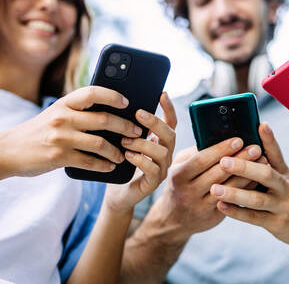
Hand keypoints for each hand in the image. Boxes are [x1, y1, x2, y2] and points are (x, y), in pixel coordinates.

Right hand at [0, 86, 141, 176]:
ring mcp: (61, 138)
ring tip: (124, 154)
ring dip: (117, 151)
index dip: (113, 96)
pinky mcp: (59, 157)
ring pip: (101, 143)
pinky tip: (110, 166)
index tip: (127, 102)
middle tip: (136, 132)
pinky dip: (104, 165)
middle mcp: (63, 117)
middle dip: (125, 127)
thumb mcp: (56, 112)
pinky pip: (89, 162)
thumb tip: (113, 111)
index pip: (93, 92)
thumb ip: (78, 111)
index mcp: (64, 102)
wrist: (8, 150)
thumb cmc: (39, 130)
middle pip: (104, 119)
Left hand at [103, 92, 176, 211]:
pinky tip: (127, 156)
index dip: (169, 108)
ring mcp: (162, 169)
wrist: (117, 195)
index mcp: (160, 142)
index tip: (162, 93)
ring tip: (125, 140)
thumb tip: (122, 105)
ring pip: (162, 152)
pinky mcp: (153, 183)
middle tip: (138, 114)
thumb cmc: (120, 165)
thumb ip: (129, 128)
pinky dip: (140, 160)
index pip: (171, 122)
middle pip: (170, 134)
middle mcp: (165, 154)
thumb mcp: (124, 142)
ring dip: (142, 143)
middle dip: (155, 122)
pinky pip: (153, 169)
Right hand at [148, 137, 262, 241]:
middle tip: (256, 148)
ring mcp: (201, 206)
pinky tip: (258, 179)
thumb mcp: (179, 166)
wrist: (174, 218)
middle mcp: (188, 192)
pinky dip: (246, 189)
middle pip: (218, 173)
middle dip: (239, 160)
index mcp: (179, 175)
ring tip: (262, 161)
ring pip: (229, 189)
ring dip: (247, 175)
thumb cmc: (180, 184)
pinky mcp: (213, 217)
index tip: (238, 140)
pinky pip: (234, 202)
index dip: (221, 149)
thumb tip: (218, 135)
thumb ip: (195, 153)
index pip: (202, 160)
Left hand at [209, 123, 288, 249]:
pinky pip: (254, 218)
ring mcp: (282, 206)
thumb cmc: (287, 195)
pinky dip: (237, 212)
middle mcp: (285, 186)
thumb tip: (254, 134)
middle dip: (244, 168)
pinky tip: (221, 207)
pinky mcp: (276, 224)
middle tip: (223, 161)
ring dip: (235, 193)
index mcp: (284, 172)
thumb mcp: (283, 176)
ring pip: (257, 199)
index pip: (276, 153)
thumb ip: (268, 160)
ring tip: (214, 189)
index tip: (260, 125)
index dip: (269, 139)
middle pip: (266, 174)